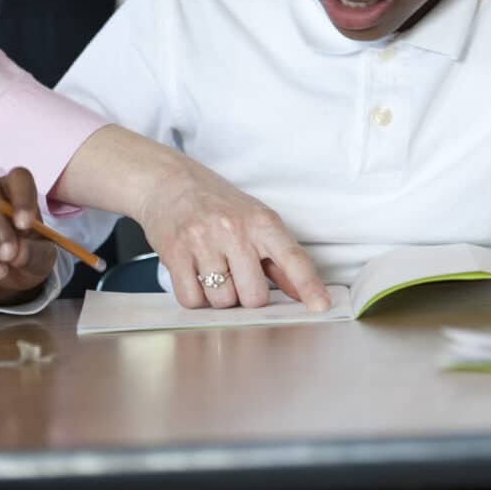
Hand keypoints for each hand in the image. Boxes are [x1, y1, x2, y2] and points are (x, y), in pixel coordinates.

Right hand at [135, 154, 330, 312]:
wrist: (170, 183)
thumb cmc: (218, 205)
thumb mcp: (256, 221)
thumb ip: (281, 260)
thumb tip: (305, 293)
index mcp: (262, 222)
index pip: (293, 258)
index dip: (309, 285)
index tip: (320, 306)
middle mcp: (234, 230)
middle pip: (254, 296)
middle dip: (247, 296)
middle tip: (237, 276)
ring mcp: (203, 241)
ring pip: (223, 301)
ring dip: (220, 298)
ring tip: (214, 272)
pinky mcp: (175, 253)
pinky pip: (192, 300)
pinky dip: (196, 298)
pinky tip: (196, 277)